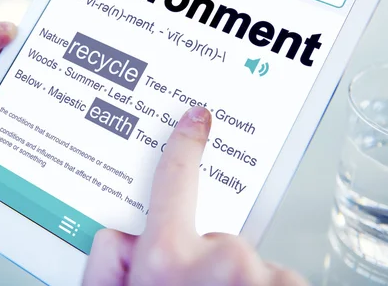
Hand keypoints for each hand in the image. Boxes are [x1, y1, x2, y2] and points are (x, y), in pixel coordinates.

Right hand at [83, 107, 307, 285]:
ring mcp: (261, 280)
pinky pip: (278, 284)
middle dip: (207, 264)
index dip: (184, 145)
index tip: (197, 119)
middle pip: (217, 239)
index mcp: (167, 259)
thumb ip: (108, 259)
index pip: (175, 181)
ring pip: (251, 268)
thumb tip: (126, 231)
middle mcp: (220, 263)